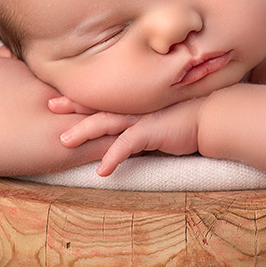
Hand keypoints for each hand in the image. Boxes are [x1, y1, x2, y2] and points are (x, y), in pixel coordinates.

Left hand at [55, 99, 203, 174]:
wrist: (215, 117)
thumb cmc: (192, 117)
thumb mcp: (163, 118)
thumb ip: (146, 125)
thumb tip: (135, 137)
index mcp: (136, 103)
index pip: (105, 99)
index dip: (83, 97)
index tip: (63, 94)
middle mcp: (136, 107)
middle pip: (99, 105)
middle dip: (73, 106)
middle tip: (50, 105)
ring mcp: (142, 118)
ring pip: (106, 122)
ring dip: (84, 132)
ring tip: (64, 142)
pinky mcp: (152, 132)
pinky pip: (127, 145)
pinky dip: (113, 157)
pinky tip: (103, 171)